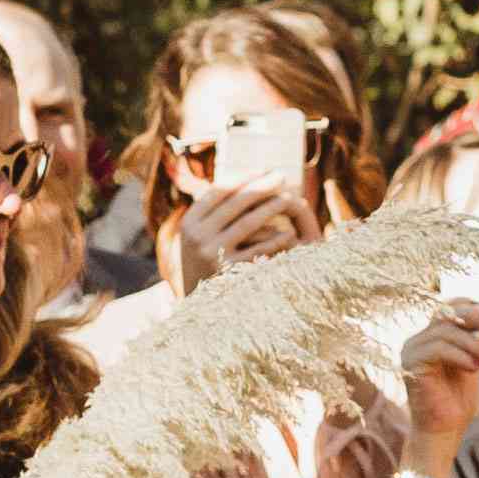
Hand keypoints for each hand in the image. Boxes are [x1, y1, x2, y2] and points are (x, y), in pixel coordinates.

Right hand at [171, 180, 314, 291]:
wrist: (196, 308)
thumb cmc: (204, 264)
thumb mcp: (198, 237)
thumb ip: (213, 212)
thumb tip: (240, 179)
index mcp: (189, 223)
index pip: (218, 191)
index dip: (242, 177)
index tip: (263, 169)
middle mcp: (197, 236)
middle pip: (235, 203)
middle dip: (261, 186)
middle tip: (282, 176)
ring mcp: (212, 254)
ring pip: (248, 223)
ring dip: (271, 207)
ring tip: (288, 197)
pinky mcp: (229, 272)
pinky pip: (258, 250)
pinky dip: (275, 239)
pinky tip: (289, 231)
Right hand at [398, 300, 478, 449]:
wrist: (443, 431)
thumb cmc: (458, 401)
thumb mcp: (473, 363)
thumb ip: (478, 341)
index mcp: (429, 338)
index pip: (445, 309)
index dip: (467, 305)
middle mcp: (416, 341)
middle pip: (443, 314)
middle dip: (471, 316)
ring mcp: (410, 351)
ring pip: (443, 331)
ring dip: (471, 342)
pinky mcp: (410, 364)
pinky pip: (437, 349)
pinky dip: (460, 355)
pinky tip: (474, 367)